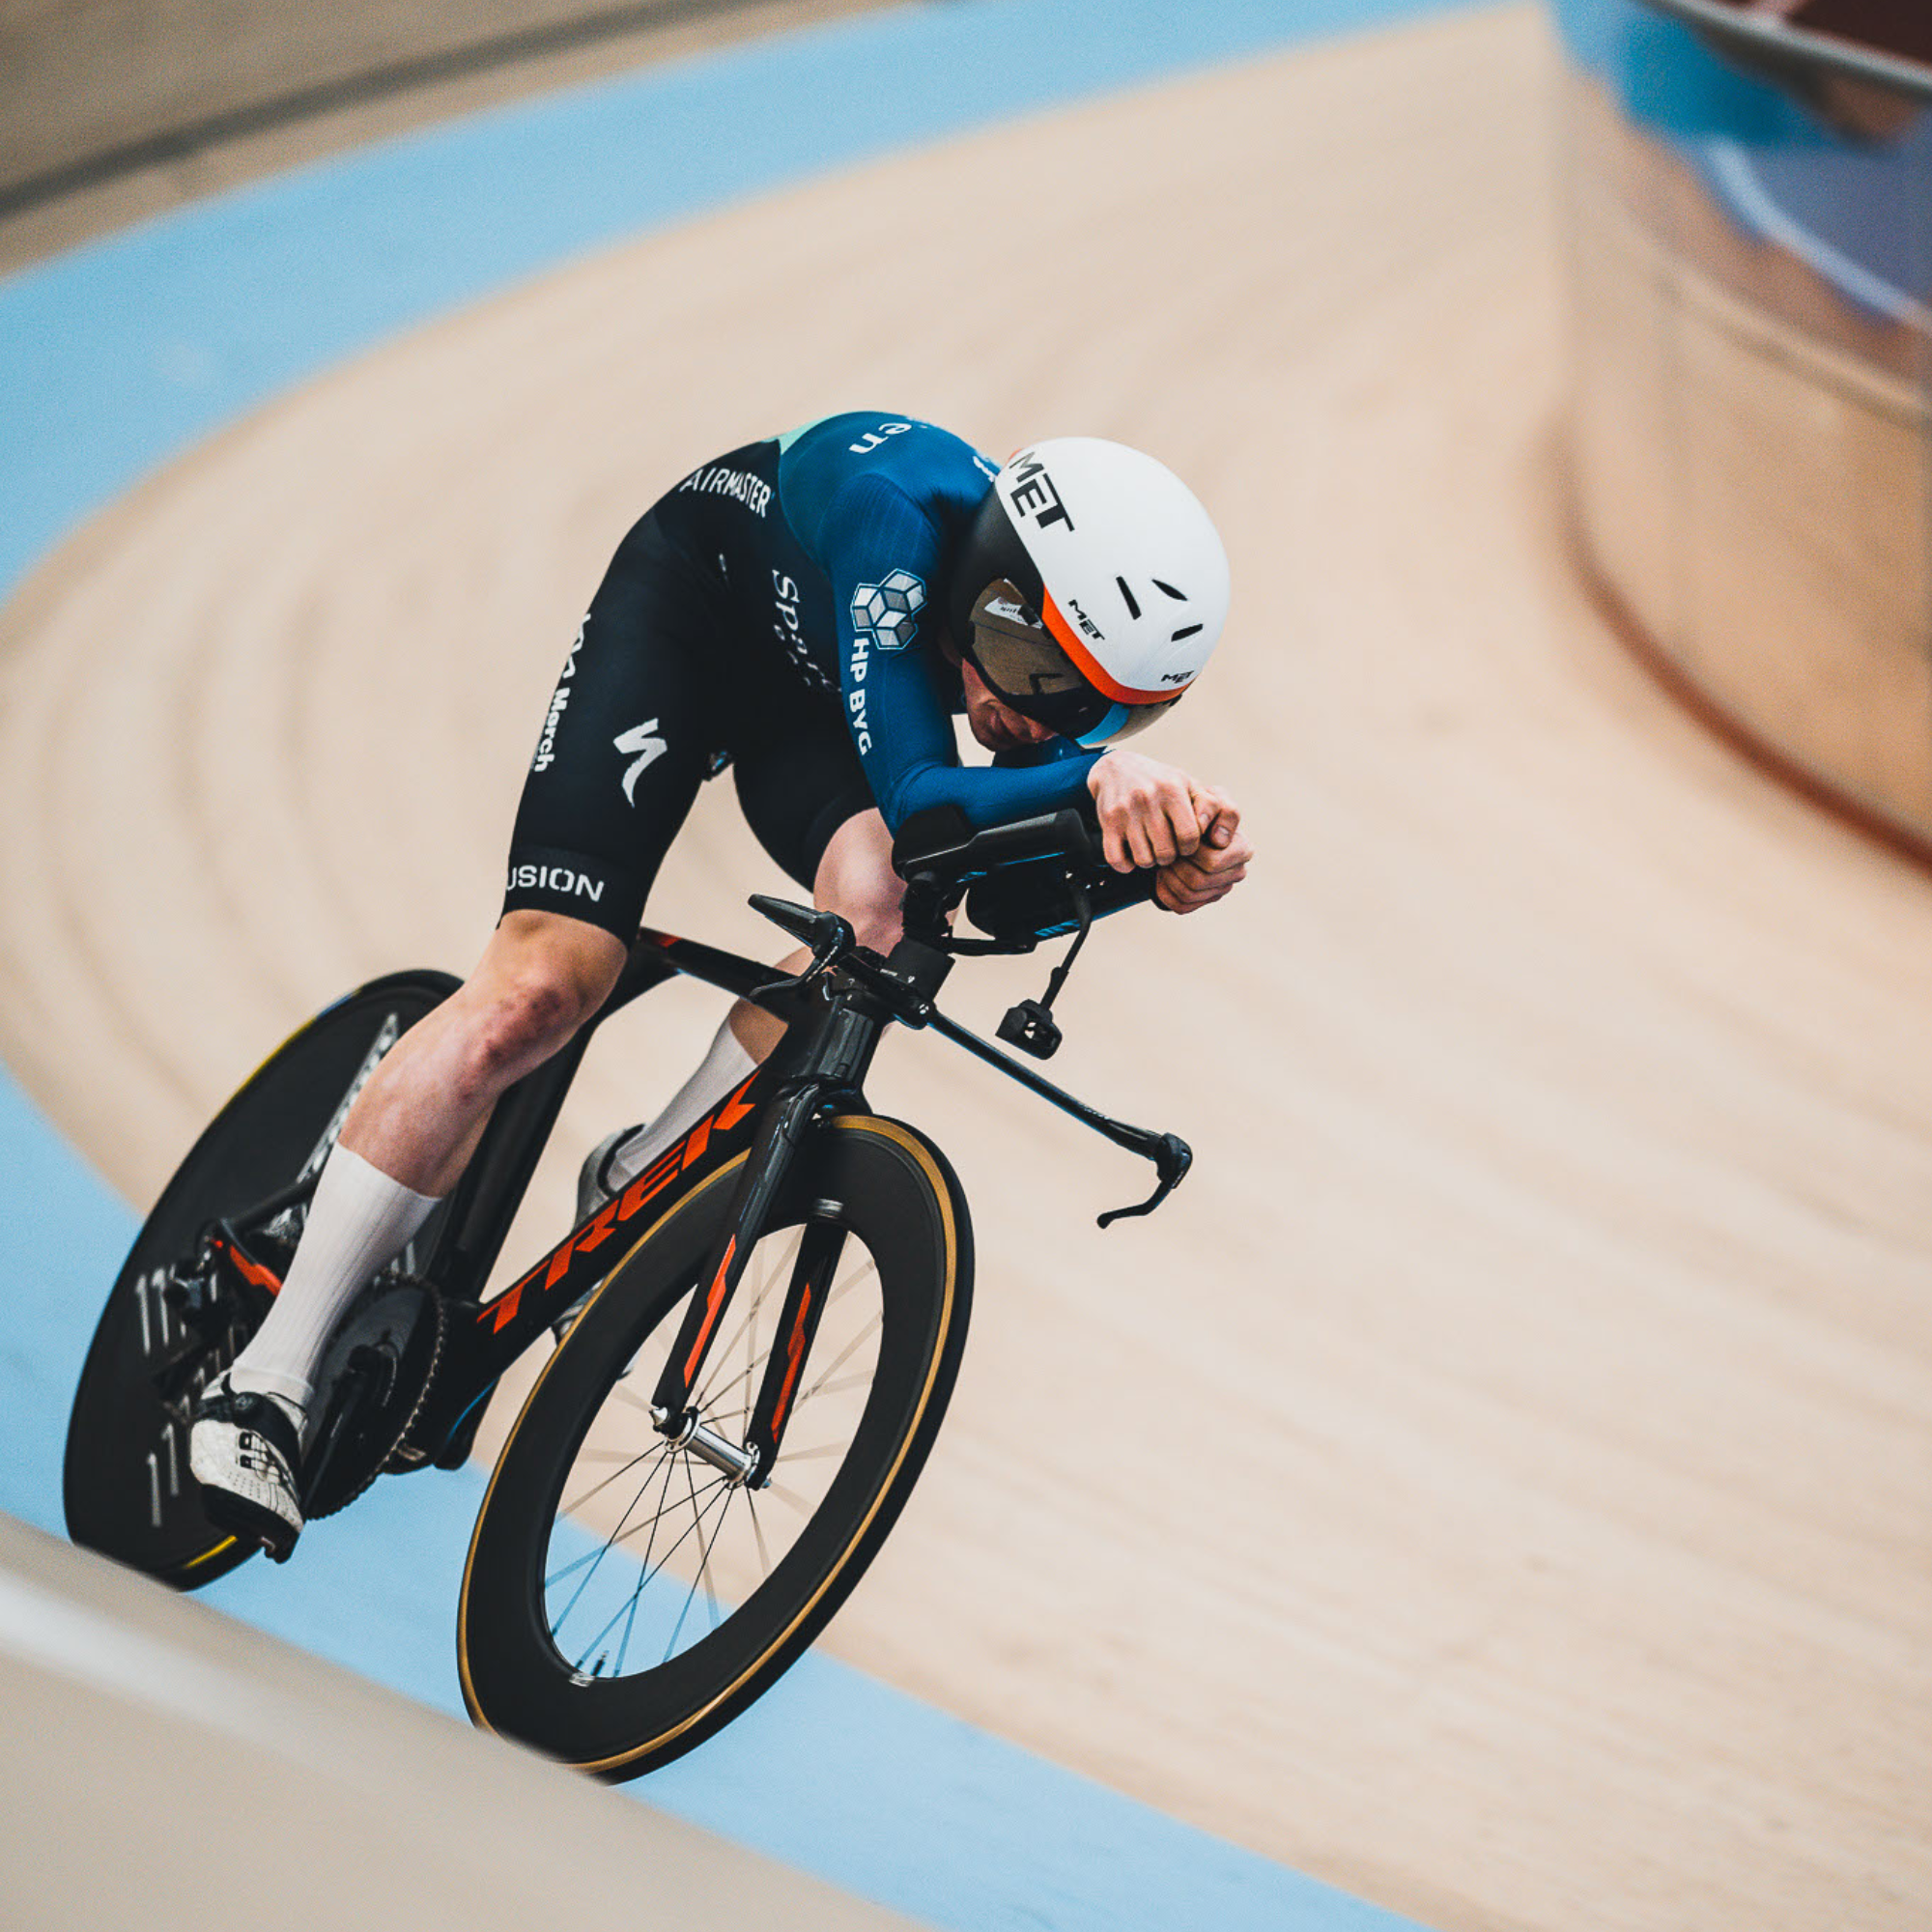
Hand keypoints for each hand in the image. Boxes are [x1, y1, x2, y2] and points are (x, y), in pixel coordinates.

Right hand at [1086, 749, 1215, 870]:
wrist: (1116, 768)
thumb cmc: (1160, 781)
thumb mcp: (1189, 785)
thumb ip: (1212, 807)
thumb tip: (1219, 839)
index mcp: (1172, 790)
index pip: (1189, 837)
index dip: (1190, 847)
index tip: (1184, 843)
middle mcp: (1148, 799)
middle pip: (1166, 853)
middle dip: (1170, 856)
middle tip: (1167, 847)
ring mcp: (1125, 811)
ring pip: (1143, 860)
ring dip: (1149, 861)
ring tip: (1151, 848)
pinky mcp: (1108, 822)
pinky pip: (1118, 860)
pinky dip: (1126, 865)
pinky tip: (1131, 855)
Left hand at [1153, 802, 1250, 912]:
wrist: (1181, 825)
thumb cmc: (1195, 807)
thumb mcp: (1205, 797)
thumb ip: (1213, 806)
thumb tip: (1218, 841)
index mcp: (1243, 849)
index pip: (1212, 862)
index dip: (1188, 851)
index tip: (1176, 836)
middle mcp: (1237, 872)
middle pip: (1198, 881)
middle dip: (1176, 866)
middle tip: (1164, 852)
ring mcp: (1221, 889)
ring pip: (1188, 895)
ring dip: (1168, 877)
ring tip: (1162, 861)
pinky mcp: (1204, 901)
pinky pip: (1180, 906)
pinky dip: (1164, 892)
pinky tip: (1162, 875)